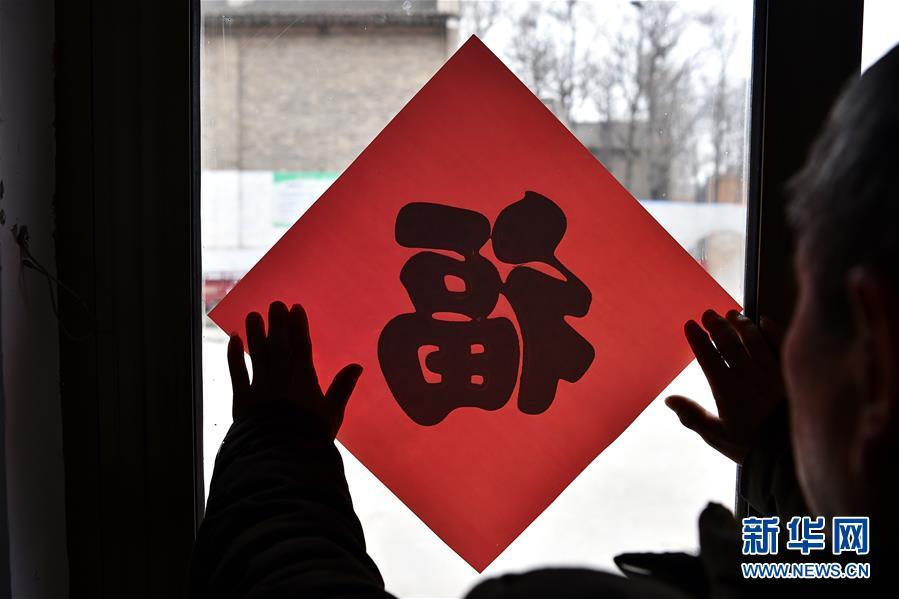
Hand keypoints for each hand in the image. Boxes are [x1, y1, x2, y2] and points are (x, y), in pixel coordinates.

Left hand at [227, 301, 361, 438]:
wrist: (281, 456)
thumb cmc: (310, 437)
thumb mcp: (332, 414)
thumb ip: (342, 388)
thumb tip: (357, 366)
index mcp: (304, 380)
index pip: (302, 347)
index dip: (299, 326)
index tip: (296, 308)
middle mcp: (281, 378)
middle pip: (279, 345)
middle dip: (277, 324)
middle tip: (275, 304)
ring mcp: (260, 387)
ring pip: (258, 354)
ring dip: (255, 334)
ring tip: (253, 315)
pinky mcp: (242, 399)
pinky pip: (237, 373)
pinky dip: (234, 356)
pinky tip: (233, 339)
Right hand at [665, 309, 785, 463]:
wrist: (791, 453)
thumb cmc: (752, 446)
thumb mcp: (717, 436)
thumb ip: (692, 416)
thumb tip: (669, 400)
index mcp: (727, 390)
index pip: (709, 358)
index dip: (698, 340)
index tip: (690, 325)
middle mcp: (748, 376)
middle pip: (730, 344)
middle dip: (717, 326)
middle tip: (708, 313)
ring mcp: (771, 373)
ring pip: (754, 341)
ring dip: (741, 325)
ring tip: (732, 313)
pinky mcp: (790, 374)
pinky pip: (780, 346)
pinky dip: (772, 331)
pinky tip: (764, 321)